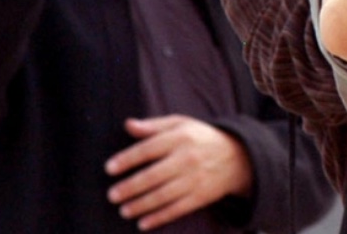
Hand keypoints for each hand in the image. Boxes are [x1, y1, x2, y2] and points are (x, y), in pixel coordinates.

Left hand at [105, 115, 252, 230]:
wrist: (237, 157)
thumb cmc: (201, 138)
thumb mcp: (181, 124)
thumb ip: (154, 125)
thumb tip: (128, 124)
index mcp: (180, 137)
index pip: (149, 148)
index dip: (128, 159)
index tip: (110, 168)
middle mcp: (187, 158)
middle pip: (153, 175)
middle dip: (130, 187)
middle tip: (112, 195)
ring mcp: (195, 179)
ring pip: (163, 195)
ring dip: (141, 205)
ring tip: (123, 210)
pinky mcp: (201, 196)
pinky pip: (177, 209)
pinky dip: (159, 218)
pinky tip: (143, 223)